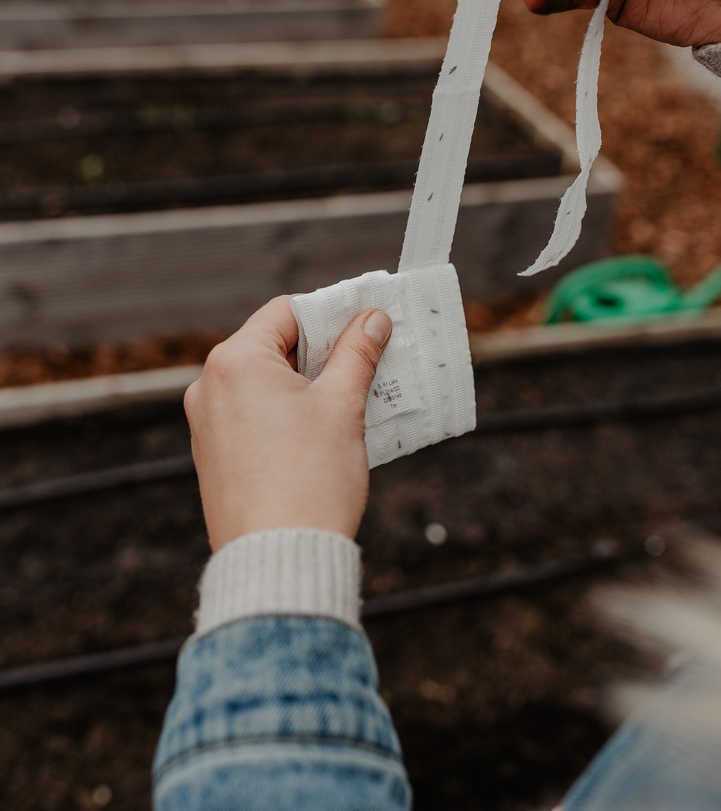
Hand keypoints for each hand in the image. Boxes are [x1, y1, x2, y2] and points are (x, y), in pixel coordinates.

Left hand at [184, 296, 391, 550]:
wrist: (277, 563)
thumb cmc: (309, 480)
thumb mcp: (341, 406)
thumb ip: (357, 353)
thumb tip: (372, 320)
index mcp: (234, 362)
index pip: (286, 312)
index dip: (331, 312)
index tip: (366, 322)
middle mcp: (209, 387)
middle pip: (273, 346)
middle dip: (323, 352)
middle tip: (368, 359)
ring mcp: (207, 424)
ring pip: (265, 384)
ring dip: (308, 385)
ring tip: (352, 399)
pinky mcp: (213, 457)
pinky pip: (253, 417)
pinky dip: (287, 414)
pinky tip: (323, 433)